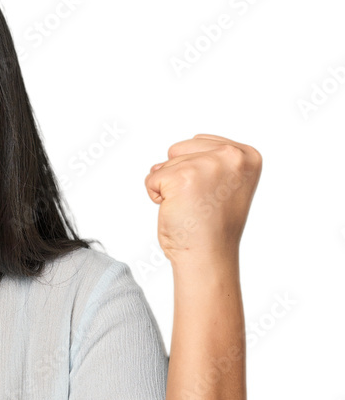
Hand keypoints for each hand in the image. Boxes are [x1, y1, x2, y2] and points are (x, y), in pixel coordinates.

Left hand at [145, 134, 261, 267]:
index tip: (211, 196)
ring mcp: (207, 164)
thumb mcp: (222, 184)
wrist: (208, 256)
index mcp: (247, 155)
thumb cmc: (212, 228)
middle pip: (180, 150)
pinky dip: (156, 197)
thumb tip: (160, 162)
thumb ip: (204, 162)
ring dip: (169, 189)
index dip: (195, 172)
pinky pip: (152, 179)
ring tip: (190, 209)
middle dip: (180, 177)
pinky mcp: (182, 177)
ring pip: (166, 164)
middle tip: (199, 204)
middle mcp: (232, 155)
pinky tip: (177, 211)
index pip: (200, 143)